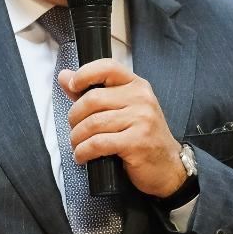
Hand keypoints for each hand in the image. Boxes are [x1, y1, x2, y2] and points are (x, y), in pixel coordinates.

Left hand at [59, 59, 188, 197]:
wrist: (168, 166)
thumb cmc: (142, 137)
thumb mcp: (122, 110)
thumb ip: (92, 92)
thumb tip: (64, 76)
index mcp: (137, 86)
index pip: (107, 67)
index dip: (84, 74)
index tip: (73, 87)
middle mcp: (141, 99)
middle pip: (92, 99)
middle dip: (74, 117)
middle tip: (74, 130)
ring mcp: (141, 120)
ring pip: (92, 123)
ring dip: (77, 138)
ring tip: (77, 146)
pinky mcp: (136, 142)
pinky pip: (98, 143)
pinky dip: (83, 151)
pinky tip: (82, 156)